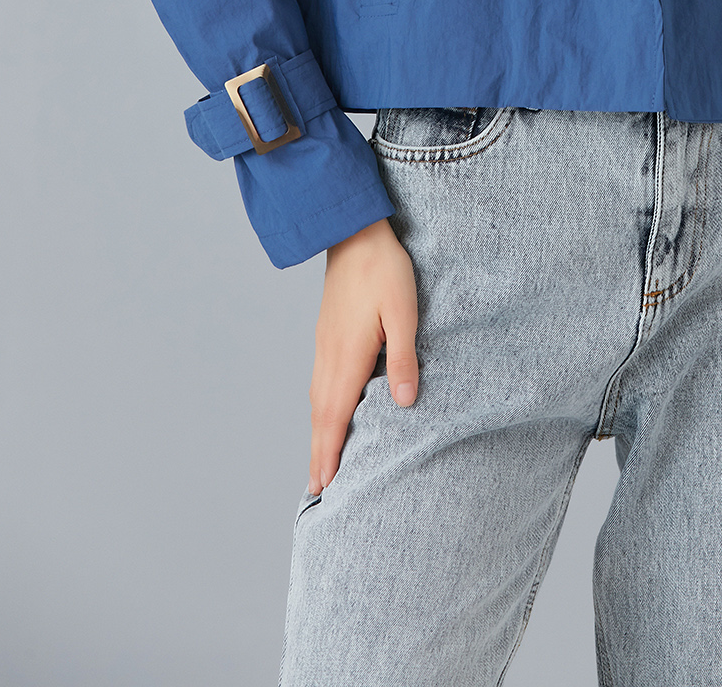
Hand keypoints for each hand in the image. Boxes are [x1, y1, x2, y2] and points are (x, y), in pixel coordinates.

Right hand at [308, 217, 418, 495]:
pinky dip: (319, 408)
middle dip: (319, 453)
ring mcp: (325, 344)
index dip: (330, 452)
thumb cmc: (384, 269)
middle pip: (321, 415)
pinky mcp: (327, 334)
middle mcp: (330, 356)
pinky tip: (326, 411)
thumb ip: (404, 357)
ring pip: (317, 399)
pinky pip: (319, 382)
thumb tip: (404, 403)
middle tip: (317, 489)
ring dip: (317, 433)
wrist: (355, 232)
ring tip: (320, 461)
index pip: (335, 415)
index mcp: (348, 356)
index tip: (324, 484)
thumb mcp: (403, 312)